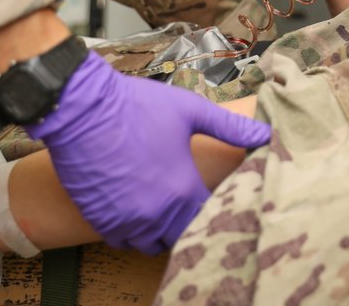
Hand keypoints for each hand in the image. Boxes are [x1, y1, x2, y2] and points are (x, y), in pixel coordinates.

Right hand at [26, 53, 271, 253]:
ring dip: (159, 231)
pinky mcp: (100, 218)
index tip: (215, 198)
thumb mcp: (191, 110)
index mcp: (182, 189)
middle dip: (188, 223)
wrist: (82, 108)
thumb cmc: (138, 106)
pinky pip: (122, 240)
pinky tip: (136, 210)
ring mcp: (125, 219)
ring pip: (150, 243)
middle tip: (188, 204)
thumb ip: (231, 128)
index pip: (208, 218)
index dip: (214, 210)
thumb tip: (267, 133)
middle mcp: (155, 212)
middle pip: (181, 235)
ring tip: (164, 210)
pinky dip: (131, 232)